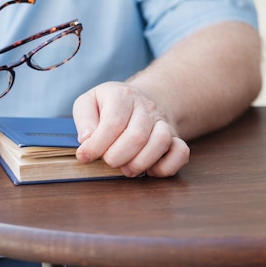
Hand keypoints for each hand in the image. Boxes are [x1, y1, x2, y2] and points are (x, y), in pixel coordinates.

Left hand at [72, 81, 189, 177]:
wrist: (139, 100)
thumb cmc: (109, 106)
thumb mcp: (88, 103)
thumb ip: (84, 119)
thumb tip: (86, 140)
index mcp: (122, 96)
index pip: (113, 123)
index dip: (97, 145)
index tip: (85, 156)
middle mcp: (146, 106)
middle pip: (137, 135)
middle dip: (117, 157)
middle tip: (107, 162)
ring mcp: (163, 122)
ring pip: (161, 142)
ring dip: (140, 163)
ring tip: (126, 168)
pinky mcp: (175, 137)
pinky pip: (181, 153)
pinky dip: (166, 167)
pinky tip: (149, 170)